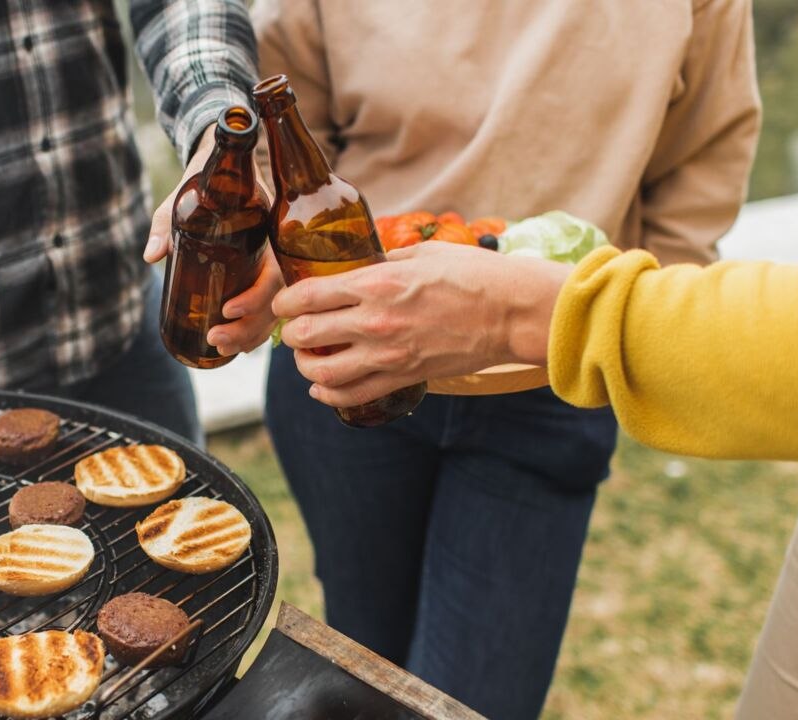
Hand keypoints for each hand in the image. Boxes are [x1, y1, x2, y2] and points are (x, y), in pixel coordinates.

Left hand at [146, 124, 279, 357]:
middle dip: (248, 328)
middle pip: (276, 302)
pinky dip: (255, 332)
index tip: (227, 309)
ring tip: (219, 349)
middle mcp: (276, 252)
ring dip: (250, 336)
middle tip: (216, 340)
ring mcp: (271, 266)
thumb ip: (166, 223)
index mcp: (268, 232)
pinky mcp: (260, 277)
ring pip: (274, 312)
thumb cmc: (205, 180)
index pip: (275, 273)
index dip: (256, 297)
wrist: (222, 167)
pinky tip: (237, 348)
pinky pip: (268, 311)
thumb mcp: (183, 198)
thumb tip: (151, 256)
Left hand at [271, 242, 570, 407]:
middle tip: (296, 329)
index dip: (285, 301)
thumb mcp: (422, 253)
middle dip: (292, 333)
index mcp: (377, 282)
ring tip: (308, 358)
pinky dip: (328, 394)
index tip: (284, 302)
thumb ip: (384, 259)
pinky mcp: (403, 377)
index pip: (308, 295)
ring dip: (306, 366)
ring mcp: (388, 354)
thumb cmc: (473, 275)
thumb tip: (360, 265)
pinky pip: (351, 395)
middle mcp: (375, 320)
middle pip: (305, 335)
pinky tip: (321, 387)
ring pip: (321, 372)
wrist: (513, 313)